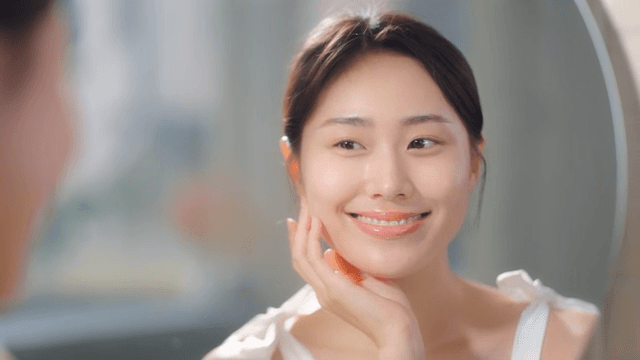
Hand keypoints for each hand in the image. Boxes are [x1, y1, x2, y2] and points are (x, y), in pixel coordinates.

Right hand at [286, 200, 425, 359]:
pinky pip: (314, 257)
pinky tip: (317, 220)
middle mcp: (322, 291)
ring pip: (301, 255)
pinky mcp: (333, 288)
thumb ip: (350, 267)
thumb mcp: (367, 280)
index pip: (306, 263)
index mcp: (330, 291)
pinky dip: (312, 237)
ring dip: (302, 228)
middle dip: (298, 228)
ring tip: (307, 206)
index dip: (300, 240)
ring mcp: (325, 291)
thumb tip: (333, 251)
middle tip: (302, 204)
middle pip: (298, 256)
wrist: (398, 330)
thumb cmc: (391, 308)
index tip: (300, 219)